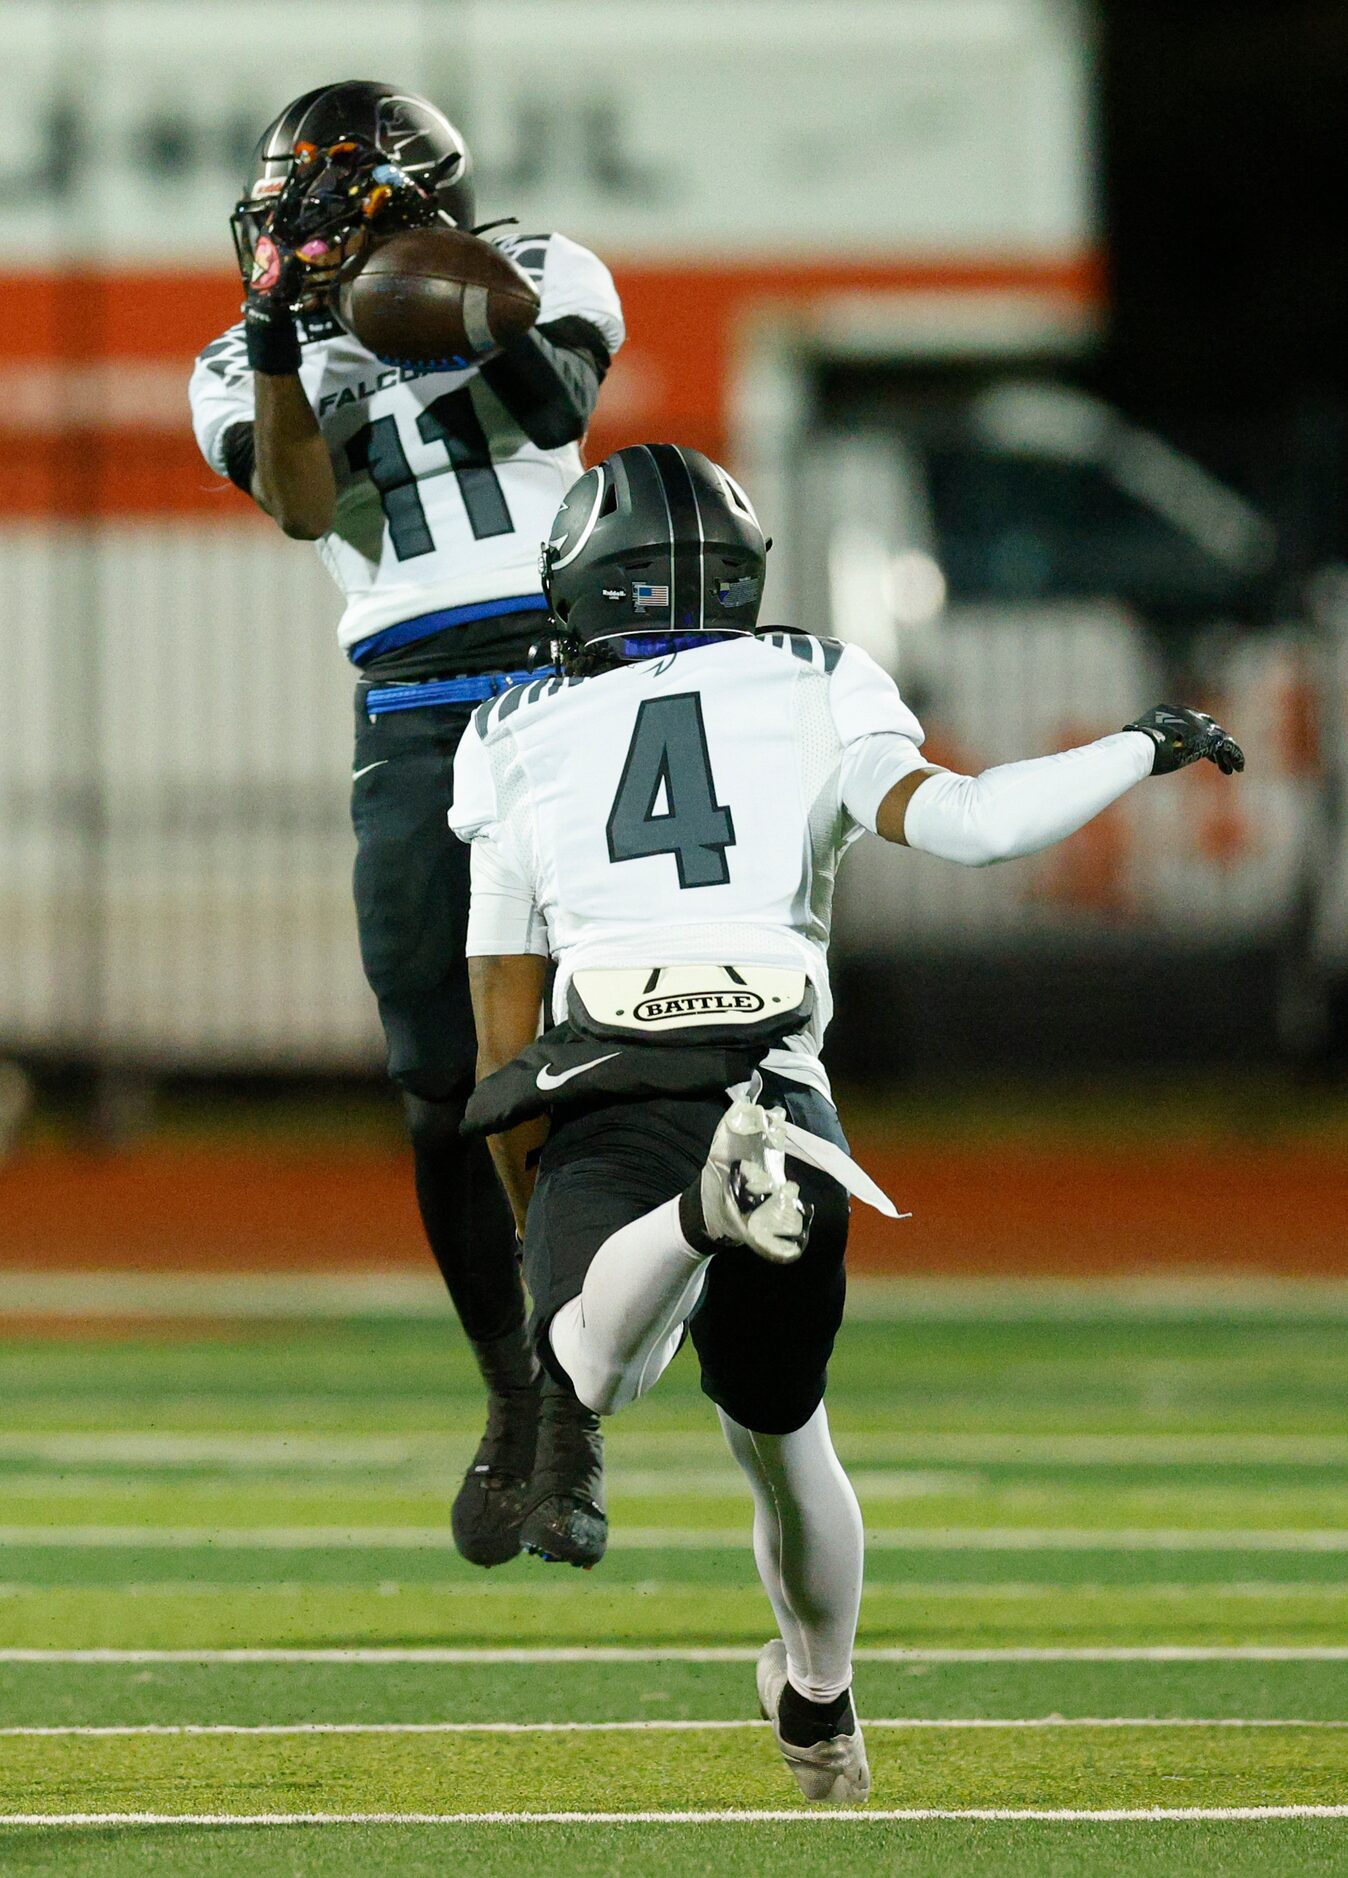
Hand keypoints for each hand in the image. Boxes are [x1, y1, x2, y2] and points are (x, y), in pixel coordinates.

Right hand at [1123, 705, 1244, 775]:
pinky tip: (1237, 768)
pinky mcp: (1208, 739)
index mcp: (1166, 710)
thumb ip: (1142, 743)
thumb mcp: (1137, 743)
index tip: (1196, 748)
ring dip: (1225, 754)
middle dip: (1214, 744)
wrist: (1141, 747)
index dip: (1195, 734)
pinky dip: (1234, 756)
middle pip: (1207, 726)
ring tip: (1231, 768)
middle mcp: (1186, 714)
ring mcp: (1198, 725)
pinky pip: (1228, 746)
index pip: (1188, 720)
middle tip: (1217, 759)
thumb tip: (1127, 752)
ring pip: (1219, 737)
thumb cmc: (1132, 749)